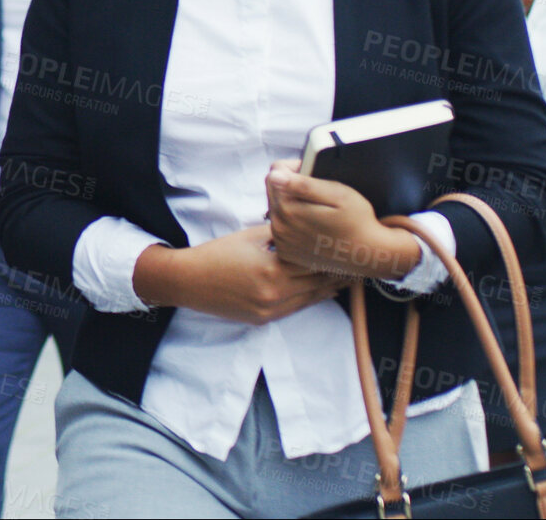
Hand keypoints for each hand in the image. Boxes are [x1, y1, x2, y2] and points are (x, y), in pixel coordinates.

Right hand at [133, 224, 351, 324]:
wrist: (188, 281)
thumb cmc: (215, 255)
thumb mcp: (249, 236)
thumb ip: (278, 233)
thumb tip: (301, 226)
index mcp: (272, 268)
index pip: (314, 263)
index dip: (333, 258)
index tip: (349, 251)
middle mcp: (275, 292)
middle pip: (317, 283)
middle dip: (337, 274)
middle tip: (357, 266)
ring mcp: (270, 309)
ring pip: (310, 299)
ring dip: (328, 289)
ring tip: (346, 280)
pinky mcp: (263, 319)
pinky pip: (295, 309)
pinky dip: (310, 299)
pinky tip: (320, 292)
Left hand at [265, 160, 420, 279]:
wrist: (367, 255)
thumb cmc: (358, 222)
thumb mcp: (338, 195)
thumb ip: (305, 184)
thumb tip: (275, 175)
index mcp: (288, 208)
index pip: (275, 173)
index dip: (294, 168)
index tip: (312, 172)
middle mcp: (279, 226)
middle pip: (273, 191)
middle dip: (290, 186)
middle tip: (318, 194)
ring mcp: (281, 241)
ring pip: (276, 210)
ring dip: (291, 205)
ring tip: (316, 210)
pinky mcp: (286, 252)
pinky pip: (281, 229)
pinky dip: (292, 224)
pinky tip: (311, 226)